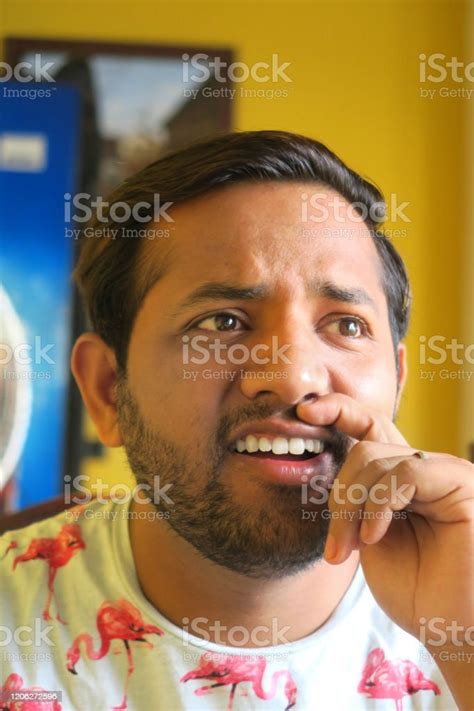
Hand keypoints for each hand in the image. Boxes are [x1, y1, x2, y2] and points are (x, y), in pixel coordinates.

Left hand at [297, 393, 473, 647]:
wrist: (451, 629)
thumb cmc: (414, 588)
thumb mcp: (367, 536)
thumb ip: (353, 499)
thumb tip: (319, 462)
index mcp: (401, 476)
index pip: (370, 424)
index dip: (338, 409)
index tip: (304, 407)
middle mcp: (426, 466)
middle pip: (364, 447)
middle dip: (339, 494)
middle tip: (336, 547)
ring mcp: (446, 471)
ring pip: (377, 458)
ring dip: (352, 507)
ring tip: (353, 549)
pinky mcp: (462, 483)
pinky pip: (405, 473)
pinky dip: (379, 505)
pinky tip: (375, 538)